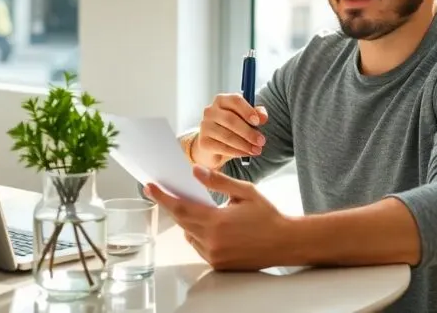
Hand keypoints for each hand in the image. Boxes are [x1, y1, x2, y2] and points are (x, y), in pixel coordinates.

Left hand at [145, 165, 293, 270]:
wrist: (285, 243)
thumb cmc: (267, 216)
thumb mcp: (245, 192)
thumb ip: (218, 182)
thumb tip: (196, 172)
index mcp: (217, 222)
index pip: (181, 208)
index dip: (163, 197)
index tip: (150, 188)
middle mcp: (212, 241)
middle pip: (181, 221)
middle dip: (172, 206)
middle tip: (166, 192)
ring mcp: (214, 255)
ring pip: (189, 234)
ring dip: (187, 221)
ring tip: (197, 208)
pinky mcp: (218, 264)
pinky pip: (199, 246)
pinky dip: (198, 234)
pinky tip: (210, 224)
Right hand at [192, 94, 267, 168]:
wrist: (213, 146)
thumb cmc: (232, 128)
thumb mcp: (245, 119)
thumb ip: (256, 114)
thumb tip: (263, 117)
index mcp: (222, 100)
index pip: (235, 100)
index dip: (247, 110)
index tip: (258, 122)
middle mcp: (210, 111)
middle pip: (230, 119)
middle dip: (248, 132)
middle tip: (261, 141)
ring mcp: (205, 126)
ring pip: (227, 135)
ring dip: (245, 144)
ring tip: (257, 150)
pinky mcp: (203, 142)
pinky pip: (222, 147)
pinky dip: (237, 152)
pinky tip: (246, 154)